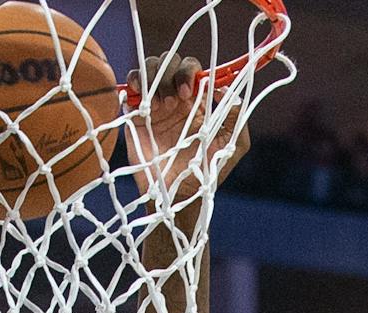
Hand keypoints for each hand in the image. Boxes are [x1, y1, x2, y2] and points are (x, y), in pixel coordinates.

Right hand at [125, 57, 250, 197]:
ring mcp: (155, 105)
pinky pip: (131, 86)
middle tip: (177, 99)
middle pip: (172, 63)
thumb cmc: (206, 172)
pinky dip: (134, 81)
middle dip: (173, 73)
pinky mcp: (136, 115)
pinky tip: (140, 94)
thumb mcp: (233, 145)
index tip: (190, 91)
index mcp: (198, 102)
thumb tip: (223, 88)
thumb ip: (235, 116)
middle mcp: (176, 98)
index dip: (191, 72)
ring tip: (160, 104)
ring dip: (156, 77)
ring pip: (152, 68)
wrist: (177, 194)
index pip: (194, 70)